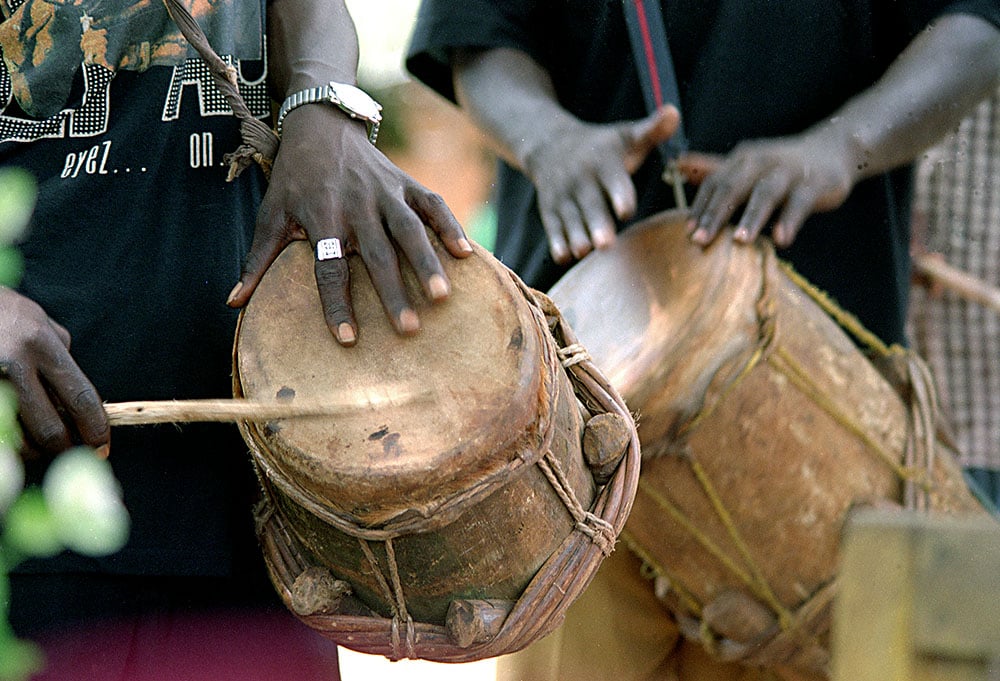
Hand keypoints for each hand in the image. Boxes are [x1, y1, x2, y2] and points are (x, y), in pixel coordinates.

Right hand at [0, 288, 107, 456]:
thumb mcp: (36, 321)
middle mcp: (15, 362)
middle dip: (63, 449)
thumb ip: (58, 353)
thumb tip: (73, 397)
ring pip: (16, 437)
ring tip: (35, 445)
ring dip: (30, 450)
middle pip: (49, 427)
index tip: (102, 447)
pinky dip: (6, 442)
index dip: (96, 428)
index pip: (80, 396)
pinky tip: (10, 437)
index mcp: (41, 344)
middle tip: (67, 453)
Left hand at [226, 104, 472, 345]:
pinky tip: (466, 254)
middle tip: (409, 330)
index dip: (336, 304)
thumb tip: (233, 305)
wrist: (320, 124)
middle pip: (376, 254)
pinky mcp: (407, 182)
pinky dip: (450, 226)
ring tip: (443, 298)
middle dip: (393, 292)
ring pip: (410, 230)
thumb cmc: (294, 178)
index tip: (347, 340)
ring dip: (426, 263)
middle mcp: (355, 204)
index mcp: (320, 215)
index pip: (328, 268)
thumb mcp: (270, 214)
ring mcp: (385, 192)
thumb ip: (257, 260)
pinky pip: (433, 204)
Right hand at [523, 105, 678, 263]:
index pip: (613, 180)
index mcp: (603, 162)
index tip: (625, 211)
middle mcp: (581, 179)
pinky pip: (552, 227)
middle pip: (590, 204)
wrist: (550, 145)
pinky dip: (557, 241)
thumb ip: (652, 130)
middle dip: (597, 223)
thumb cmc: (601, 146)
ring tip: (584, 251)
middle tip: (605, 244)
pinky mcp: (549, 209)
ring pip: (570, 219)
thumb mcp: (625, 135)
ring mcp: (563, 196)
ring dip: (576, 235)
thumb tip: (674, 112)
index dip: (619, 195)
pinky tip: (564, 257)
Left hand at [679, 129, 855, 247]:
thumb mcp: (747, 165)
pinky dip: (790, 221)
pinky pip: (800, 203)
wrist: (834, 149)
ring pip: (765, 193)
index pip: (714, 183)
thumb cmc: (781, 166)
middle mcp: (761, 161)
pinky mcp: (814, 183)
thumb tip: (678, 166)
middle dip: (715, 214)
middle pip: (733, 187)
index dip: (699, 207)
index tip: (686, 232)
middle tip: (700, 241)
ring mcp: (788, 171)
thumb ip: (715, 169)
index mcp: (742, 159)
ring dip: (752, 217)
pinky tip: (781, 241)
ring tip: (739, 242)